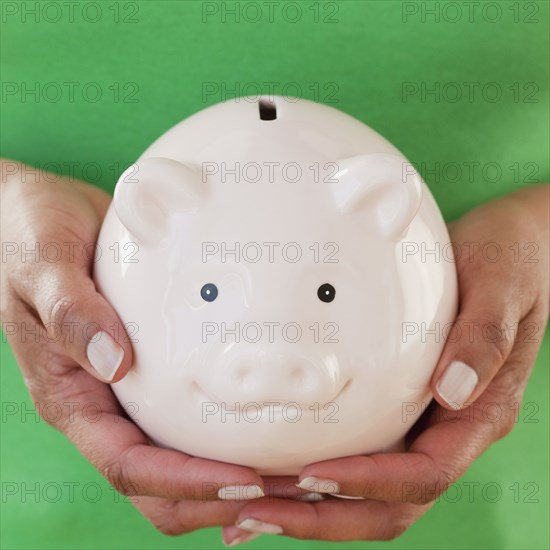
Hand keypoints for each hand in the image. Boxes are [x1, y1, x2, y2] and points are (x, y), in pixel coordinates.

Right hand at [0, 160, 268, 534]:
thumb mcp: (43, 266)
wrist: (36, 213)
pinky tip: (265, 428)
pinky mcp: (151, 366)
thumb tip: (115, 364)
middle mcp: (102, 403)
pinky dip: (223, 438)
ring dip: (227, 478)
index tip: (243, 482)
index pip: (125, 465)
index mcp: (71, 396)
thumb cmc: (30, 235)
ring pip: (176, 459)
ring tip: (289, 474)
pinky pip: (187, 416)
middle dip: (216, 498)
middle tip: (284, 491)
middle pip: (157, 483)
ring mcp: (127, 389)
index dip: (183, 483)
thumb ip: (72, 312)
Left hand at [221, 184, 549, 543]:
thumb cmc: (508, 263)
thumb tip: (452, 392)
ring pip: (372, 492)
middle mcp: (449, 429)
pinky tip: (280, 471)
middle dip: (325, 517)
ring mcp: (424, 422)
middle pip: (391, 502)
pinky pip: (363, 456)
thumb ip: (483, 338)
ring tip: (253, 507)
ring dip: (314, 508)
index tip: (314, 475)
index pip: (425, 472)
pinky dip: (320, 477)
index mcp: (479, 412)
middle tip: (257, 513)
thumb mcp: (501, 287)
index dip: (370, 482)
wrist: (509, 249)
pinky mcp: (401, 408)